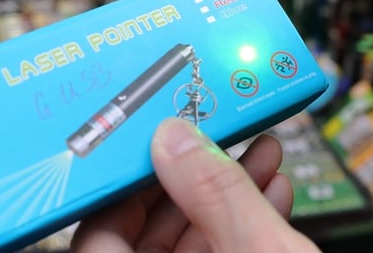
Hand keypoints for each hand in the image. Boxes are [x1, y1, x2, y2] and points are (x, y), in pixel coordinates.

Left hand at [70, 118, 319, 252]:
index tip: (155, 134)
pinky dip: (245, 225)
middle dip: (194, 174)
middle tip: (219, 130)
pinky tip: (274, 190)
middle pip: (148, 229)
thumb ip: (218, 196)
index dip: (126, 177)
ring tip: (262, 149)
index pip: (98, 231)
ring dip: (228, 193)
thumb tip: (175, 137)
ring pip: (191, 241)